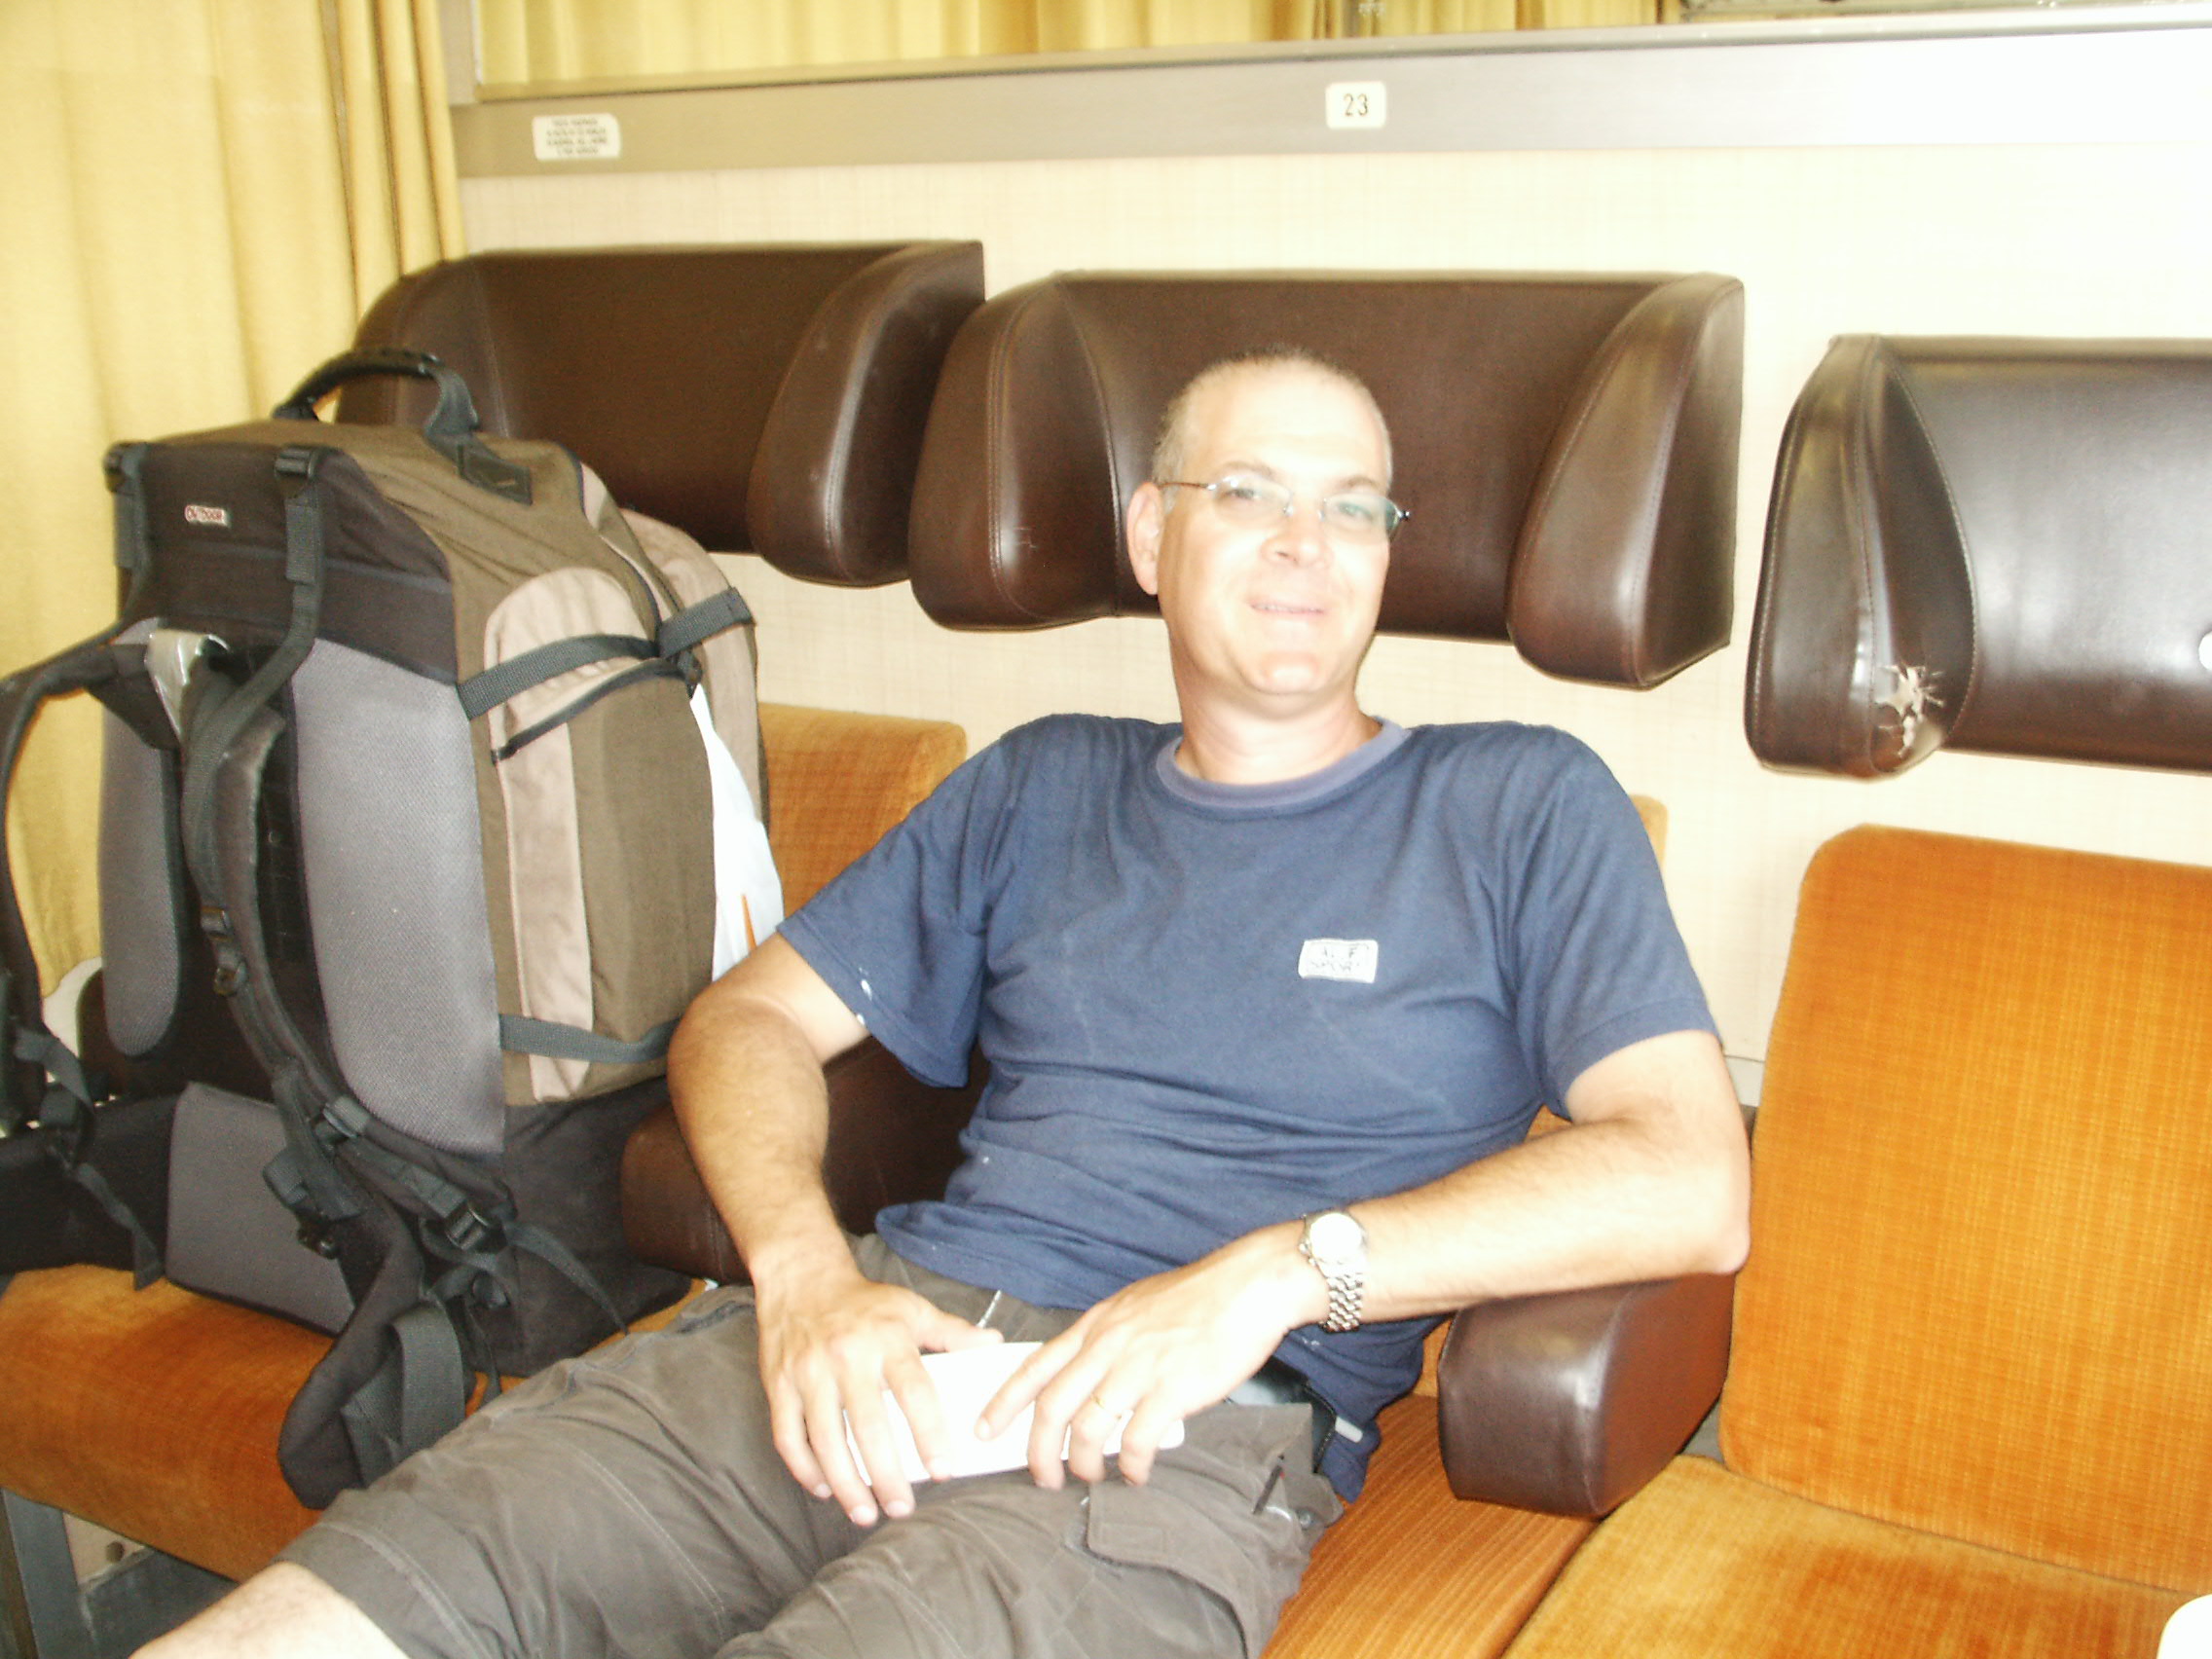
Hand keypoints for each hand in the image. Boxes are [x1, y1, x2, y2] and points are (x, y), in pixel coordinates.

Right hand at [755, 1264, 1002, 1525]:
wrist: (801, 1277)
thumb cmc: (863, 1301)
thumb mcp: (910, 1308)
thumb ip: (951, 1332)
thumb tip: (994, 1344)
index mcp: (886, 1339)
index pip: (914, 1391)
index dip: (929, 1434)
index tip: (943, 1470)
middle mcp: (846, 1357)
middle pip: (868, 1425)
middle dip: (886, 1474)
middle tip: (903, 1509)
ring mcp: (808, 1372)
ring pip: (825, 1439)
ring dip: (846, 1483)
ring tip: (865, 1513)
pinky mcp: (778, 1384)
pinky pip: (787, 1436)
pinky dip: (804, 1469)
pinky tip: (824, 1489)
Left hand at [977, 1227, 1318, 1488]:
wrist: (1248, 1287)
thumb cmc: (1198, 1298)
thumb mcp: (1134, 1307)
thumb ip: (1107, 1339)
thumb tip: (1090, 1374)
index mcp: (1095, 1326)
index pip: (1035, 1367)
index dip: (1004, 1402)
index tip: (984, 1429)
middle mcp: (1107, 1347)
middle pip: (1051, 1408)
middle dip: (1037, 1453)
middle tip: (1041, 1478)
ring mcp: (1137, 1369)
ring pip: (1087, 1430)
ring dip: (1082, 1465)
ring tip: (1090, 1478)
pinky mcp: (1171, 1391)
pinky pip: (1136, 1442)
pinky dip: (1130, 1466)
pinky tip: (1135, 1474)